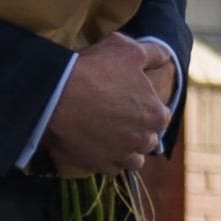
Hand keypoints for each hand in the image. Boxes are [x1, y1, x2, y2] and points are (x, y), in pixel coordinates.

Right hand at [41, 35, 176, 173]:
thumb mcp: (129, 50)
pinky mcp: (97, 164)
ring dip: (126, 150)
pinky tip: (96, 147)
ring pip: (133, 160)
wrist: (55, 94)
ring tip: (111, 138)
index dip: (145, 108)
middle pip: (147, 140)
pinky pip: (110, 169)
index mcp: (156, 115)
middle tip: (118, 119)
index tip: (130, 102)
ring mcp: (120, 155)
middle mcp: (143, 140)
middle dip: (138, 131)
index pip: (160, 116)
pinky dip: (106, 160)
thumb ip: (154, 54)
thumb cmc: (94, 70)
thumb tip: (166, 57)